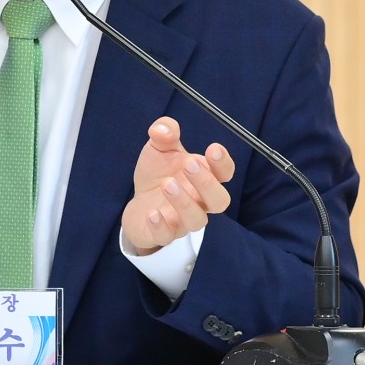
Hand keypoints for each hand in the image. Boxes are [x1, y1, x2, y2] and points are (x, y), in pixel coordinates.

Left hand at [120, 117, 234, 255]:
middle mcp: (200, 201)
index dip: (223, 162)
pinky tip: (152, 213)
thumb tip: (162, 129)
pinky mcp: (163, 233)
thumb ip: (164, 133)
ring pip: (197, 220)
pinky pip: (168, 235)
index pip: (225, 173)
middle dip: (207, 183)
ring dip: (184, 202)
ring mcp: (183, 220)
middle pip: (220, 200)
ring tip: (167, 184)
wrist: (140, 206)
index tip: (213, 149)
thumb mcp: (159, 149)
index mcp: (204, 177)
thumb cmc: (158, 175)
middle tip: (189, 164)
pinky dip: (161, 226)